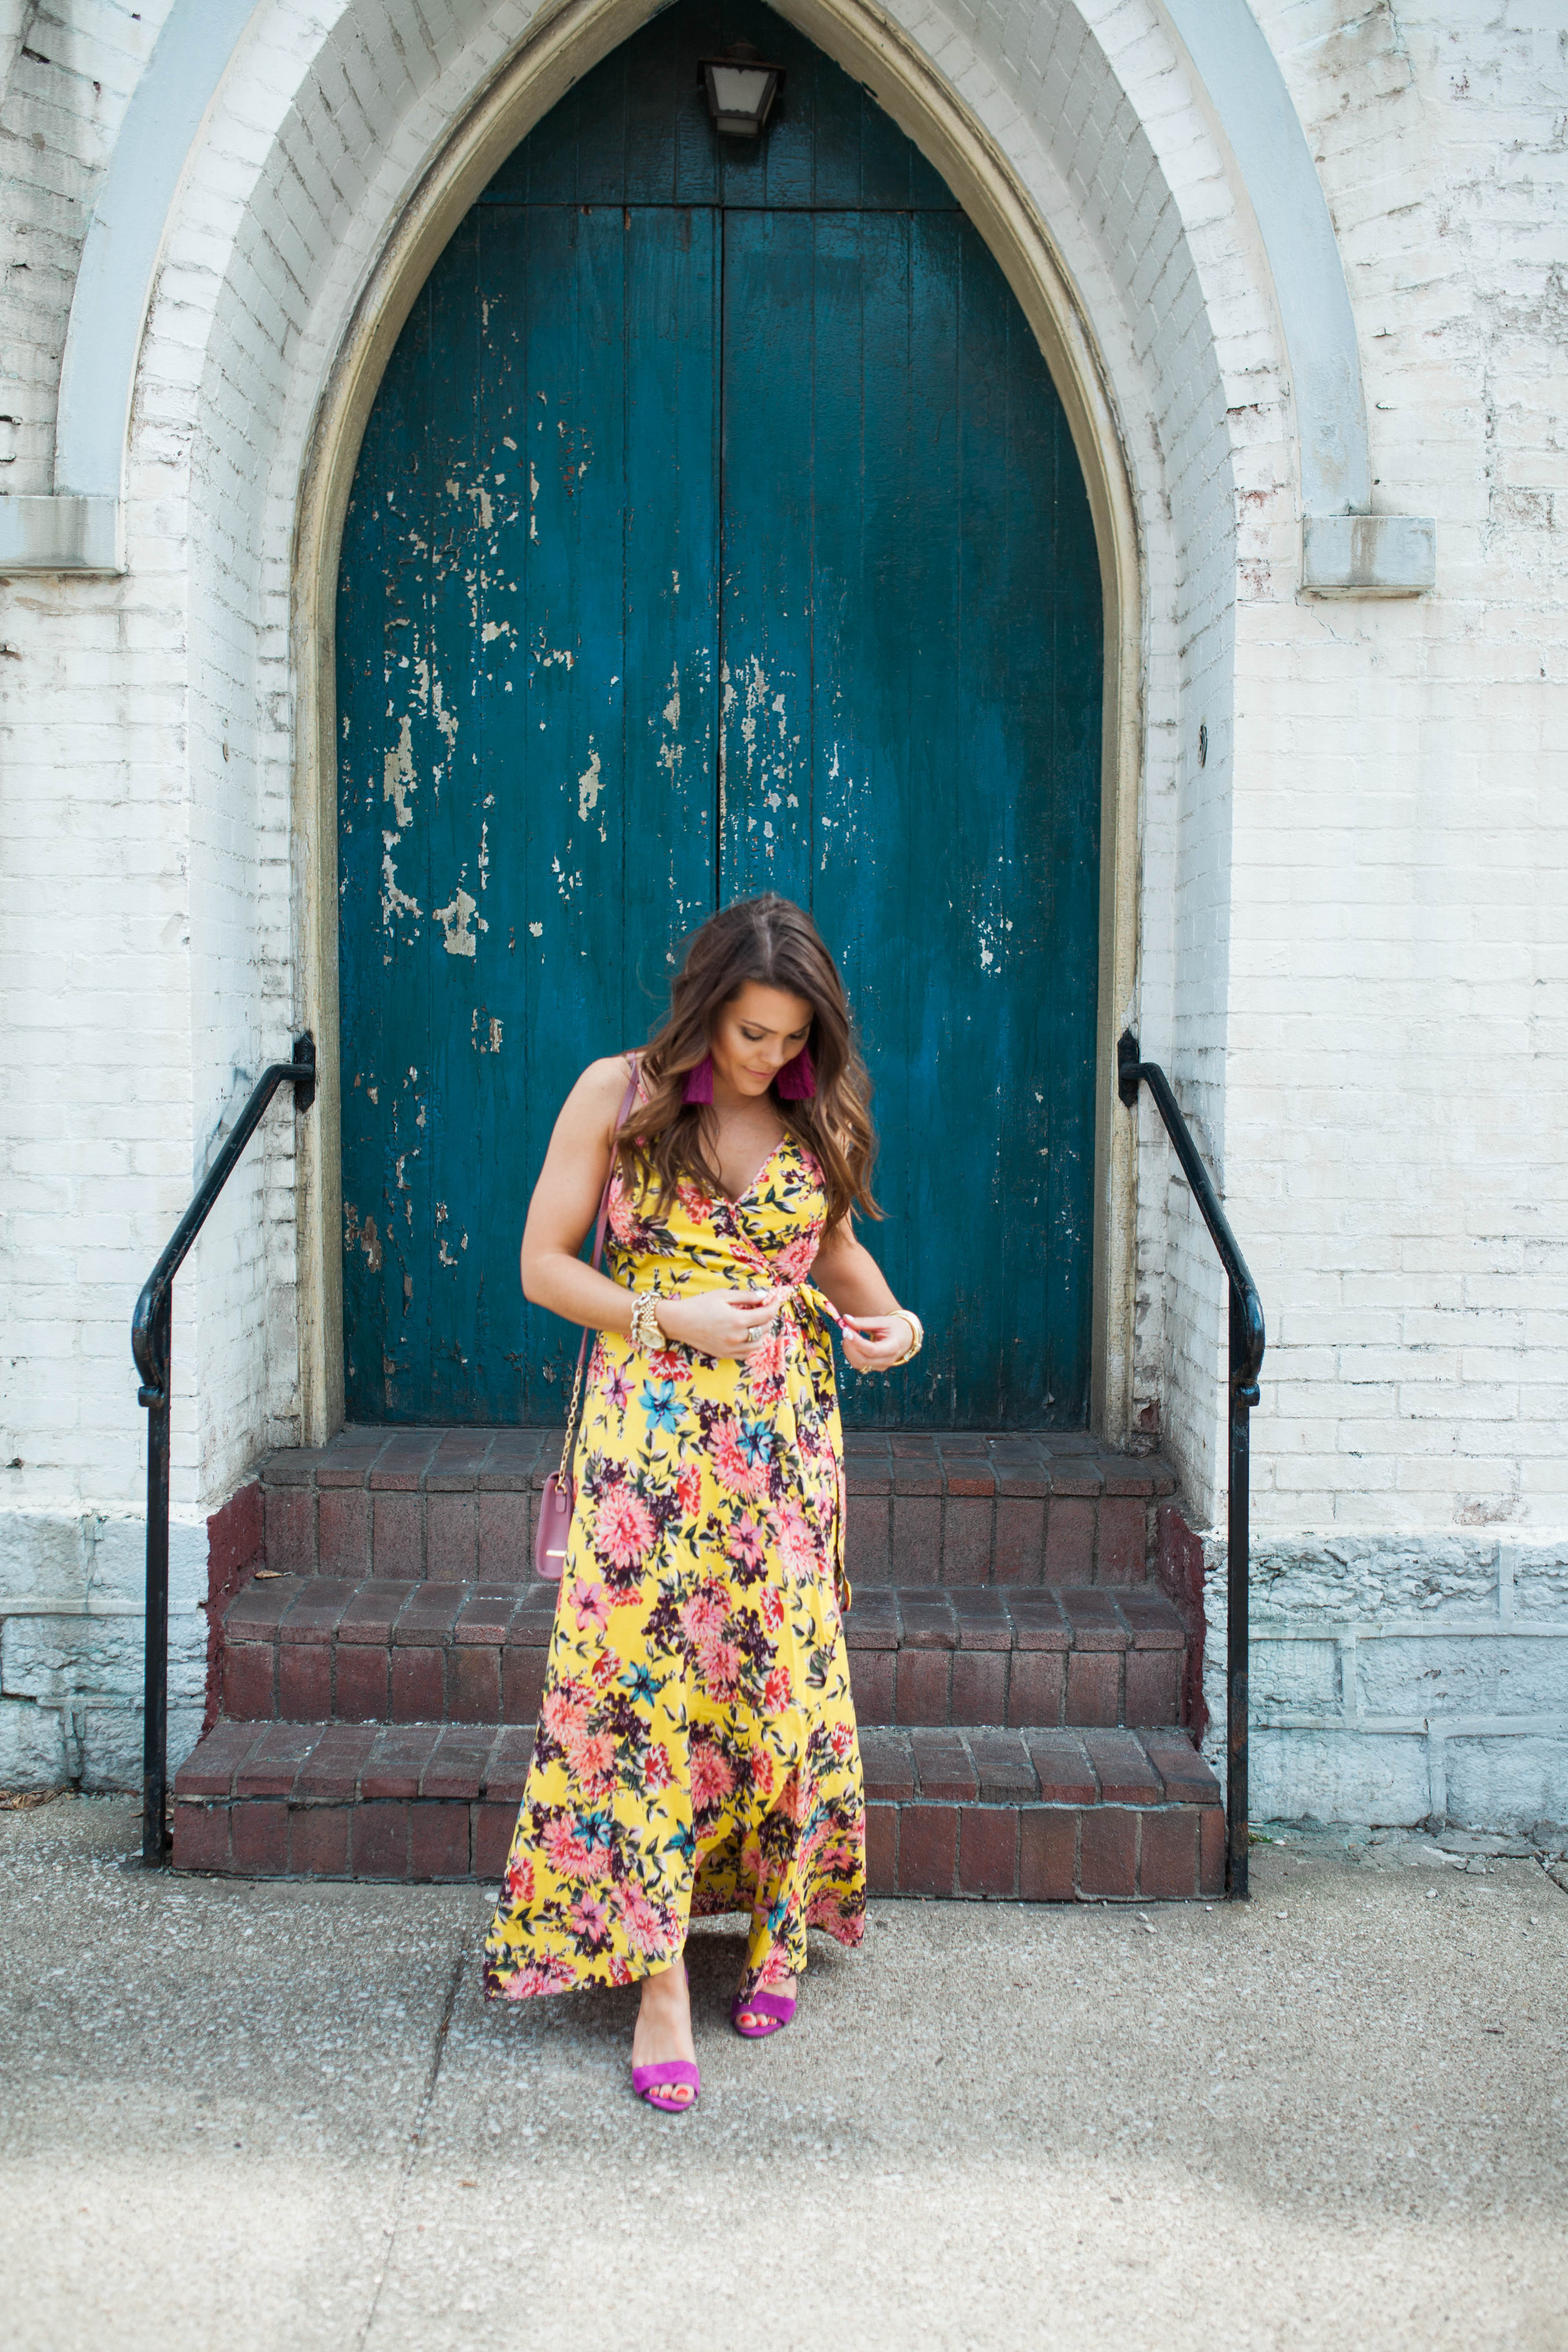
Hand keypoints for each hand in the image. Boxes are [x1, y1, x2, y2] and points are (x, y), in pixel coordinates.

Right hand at [655, 1288, 782, 1359]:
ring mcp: (731, 1349)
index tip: (774, 1298)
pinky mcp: (725, 1355)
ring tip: (754, 1322)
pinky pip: (746, 1354)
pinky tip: (745, 1335)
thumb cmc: (699, 1305)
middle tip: (761, 1307)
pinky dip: (751, 1345)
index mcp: (738, 1320)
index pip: (767, 1314)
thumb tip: (764, 1296)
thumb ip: (746, 1296)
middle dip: (767, 1316)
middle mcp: (737, 1337)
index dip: (774, 1305)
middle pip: (765, 1329)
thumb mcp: (723, 1295)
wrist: (679, 1322)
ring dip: (761, 1332)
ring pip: (758, 1344)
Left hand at [839, 1311, 913, 1372]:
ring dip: (849, 1350)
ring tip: (849, 1335)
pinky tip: (852, 1343)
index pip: (872, 1350)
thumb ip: (864, 1321)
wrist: (905, 1337)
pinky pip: (858, 1364)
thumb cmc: (895, 1328)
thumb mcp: (882, 1321)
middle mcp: (887, 1360)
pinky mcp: (874, 1368)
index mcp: (893, 1347)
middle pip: (862, 1359)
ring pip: (858, 1363)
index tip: (847, 1329)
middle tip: (846, 1330)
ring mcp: (880, 1366)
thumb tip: (845, 1319)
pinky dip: (851, 1354)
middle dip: (849, 1345)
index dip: (856, 1341)